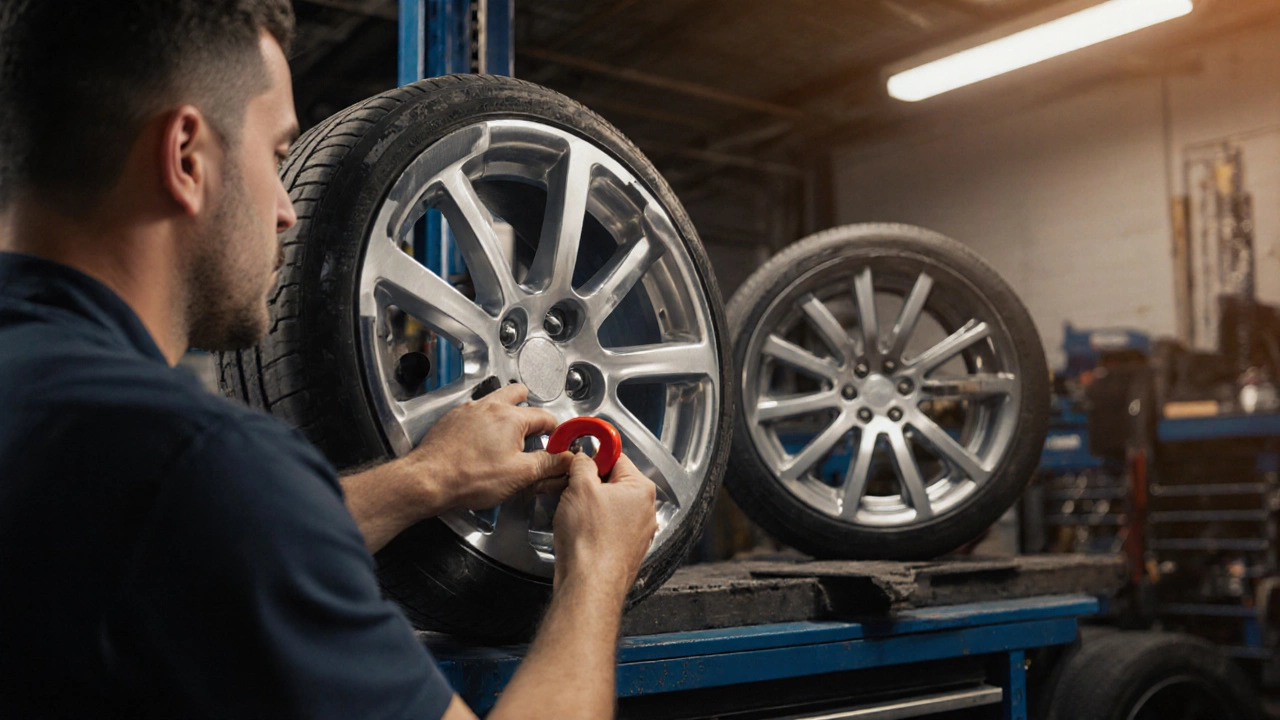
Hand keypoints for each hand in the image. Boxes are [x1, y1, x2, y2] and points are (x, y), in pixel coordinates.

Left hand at [403, 383, 571, 512]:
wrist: (428, 480)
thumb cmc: (468, 477)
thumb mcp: (519, 475)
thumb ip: (548, 464)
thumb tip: (566, 459)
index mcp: (511, 417)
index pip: (545, 417)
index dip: (556, 432)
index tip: (557, 445)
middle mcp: (489, 406)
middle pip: (518, 394)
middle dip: (531, 409)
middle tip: (535, 432)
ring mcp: (469, 410)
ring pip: (495, 400)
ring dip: (507, 413)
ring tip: (510, 437)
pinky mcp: (453, 419)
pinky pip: (476, 412)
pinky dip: (486, 422)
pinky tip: (484, 443)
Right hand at [552, 452, 657, 597]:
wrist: (589, 585)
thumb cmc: (590, 541)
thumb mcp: (579, 487)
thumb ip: (582, 464)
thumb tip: (583, 458)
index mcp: (640, 489)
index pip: (617, 457)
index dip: (593, 456)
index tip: (579, 458)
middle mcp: (645, 510)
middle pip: (613, 483)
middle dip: (589, 484)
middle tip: (569, 489)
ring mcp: (637, 532)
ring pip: (609, 506)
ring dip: (589, 506)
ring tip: (572, 514)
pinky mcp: (625, 550)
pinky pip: (607, 528)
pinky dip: (592, 526)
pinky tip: (579, 532)